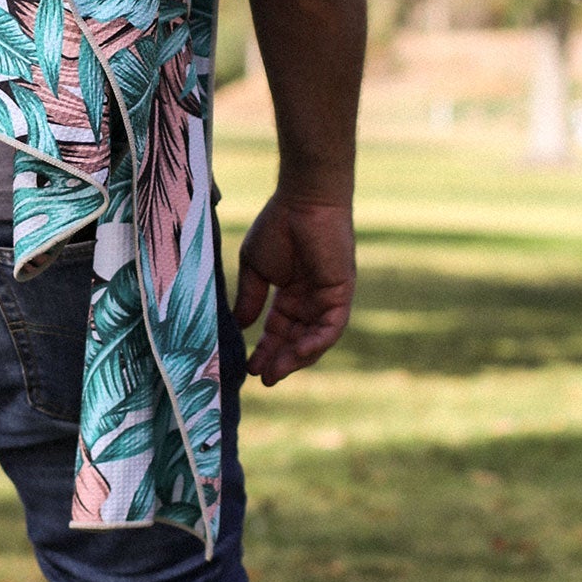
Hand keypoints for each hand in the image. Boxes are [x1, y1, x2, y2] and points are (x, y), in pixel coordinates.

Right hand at [234, 191, 355, 385]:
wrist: (302, 202)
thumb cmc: (277, 226)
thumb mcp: (255, 268)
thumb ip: (250, 298)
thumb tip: (241, 327)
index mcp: (290, 294)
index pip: (277, 331)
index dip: (264, 350)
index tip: (248, 369)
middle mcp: (310, 300)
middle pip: (296, 340)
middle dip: (279, 360)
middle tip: (262, 379)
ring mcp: (327, 298)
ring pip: (314, 339)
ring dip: (295, 358)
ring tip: (275, 373)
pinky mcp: (341, 293)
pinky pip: (331, 327)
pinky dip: (316, 342)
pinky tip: (297, 353)